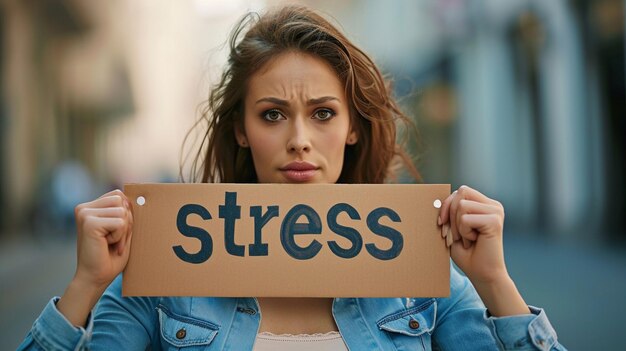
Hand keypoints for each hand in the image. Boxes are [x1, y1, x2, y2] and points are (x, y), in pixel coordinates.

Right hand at [57, 189, 133, 326]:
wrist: (95, 278)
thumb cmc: (110, 256)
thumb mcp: (122, 229)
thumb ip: (125, 212)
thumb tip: (136, 198)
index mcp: (89, 207)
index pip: (119, 195)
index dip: (125, 215)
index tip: (115, 232)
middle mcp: (84, 208)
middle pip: (122, 201)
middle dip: (125, 222)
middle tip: (114, 240)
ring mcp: (84, 214)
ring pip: (122, 212)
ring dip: (123, 231)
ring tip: (111, 243)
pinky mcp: (89, 223)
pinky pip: (120, 223)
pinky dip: (120, 237)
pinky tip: (107, 245)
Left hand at [438, 185, 529, 315]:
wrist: (483, 275)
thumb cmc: (467, 253)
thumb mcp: (454, 228)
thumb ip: (451, 211)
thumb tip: (438, 198)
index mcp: (485, 205)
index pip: (461, 191)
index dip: (447, 205)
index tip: (442, 223)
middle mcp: (493, 206)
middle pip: (460, 194)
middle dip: (451, 216)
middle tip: (459, 236)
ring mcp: (496, 212)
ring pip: (461, 206)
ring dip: (458, 227)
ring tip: (468, 239)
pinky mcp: (494, 221)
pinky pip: (465, 219)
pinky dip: (464, 233)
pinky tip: (474, 242)